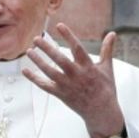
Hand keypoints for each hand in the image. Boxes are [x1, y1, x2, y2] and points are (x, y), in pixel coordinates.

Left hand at [23, 23, 124, 137]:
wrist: (101, 111)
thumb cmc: (105, 88)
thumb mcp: (107, 68)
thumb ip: (107, 49)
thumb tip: (113, 33)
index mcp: (88, 67)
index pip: (77, 48)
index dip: (68, 36)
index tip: (59, 25)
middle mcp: (77, 75)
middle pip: (60, 60)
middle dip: (47, 49)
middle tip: (36, 39)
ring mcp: (67, 85)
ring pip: (50, 72)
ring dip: (38, 61)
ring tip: (29, 51)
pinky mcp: (61, 94)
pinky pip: (45, 86)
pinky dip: (34, 78)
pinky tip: (25, 70)